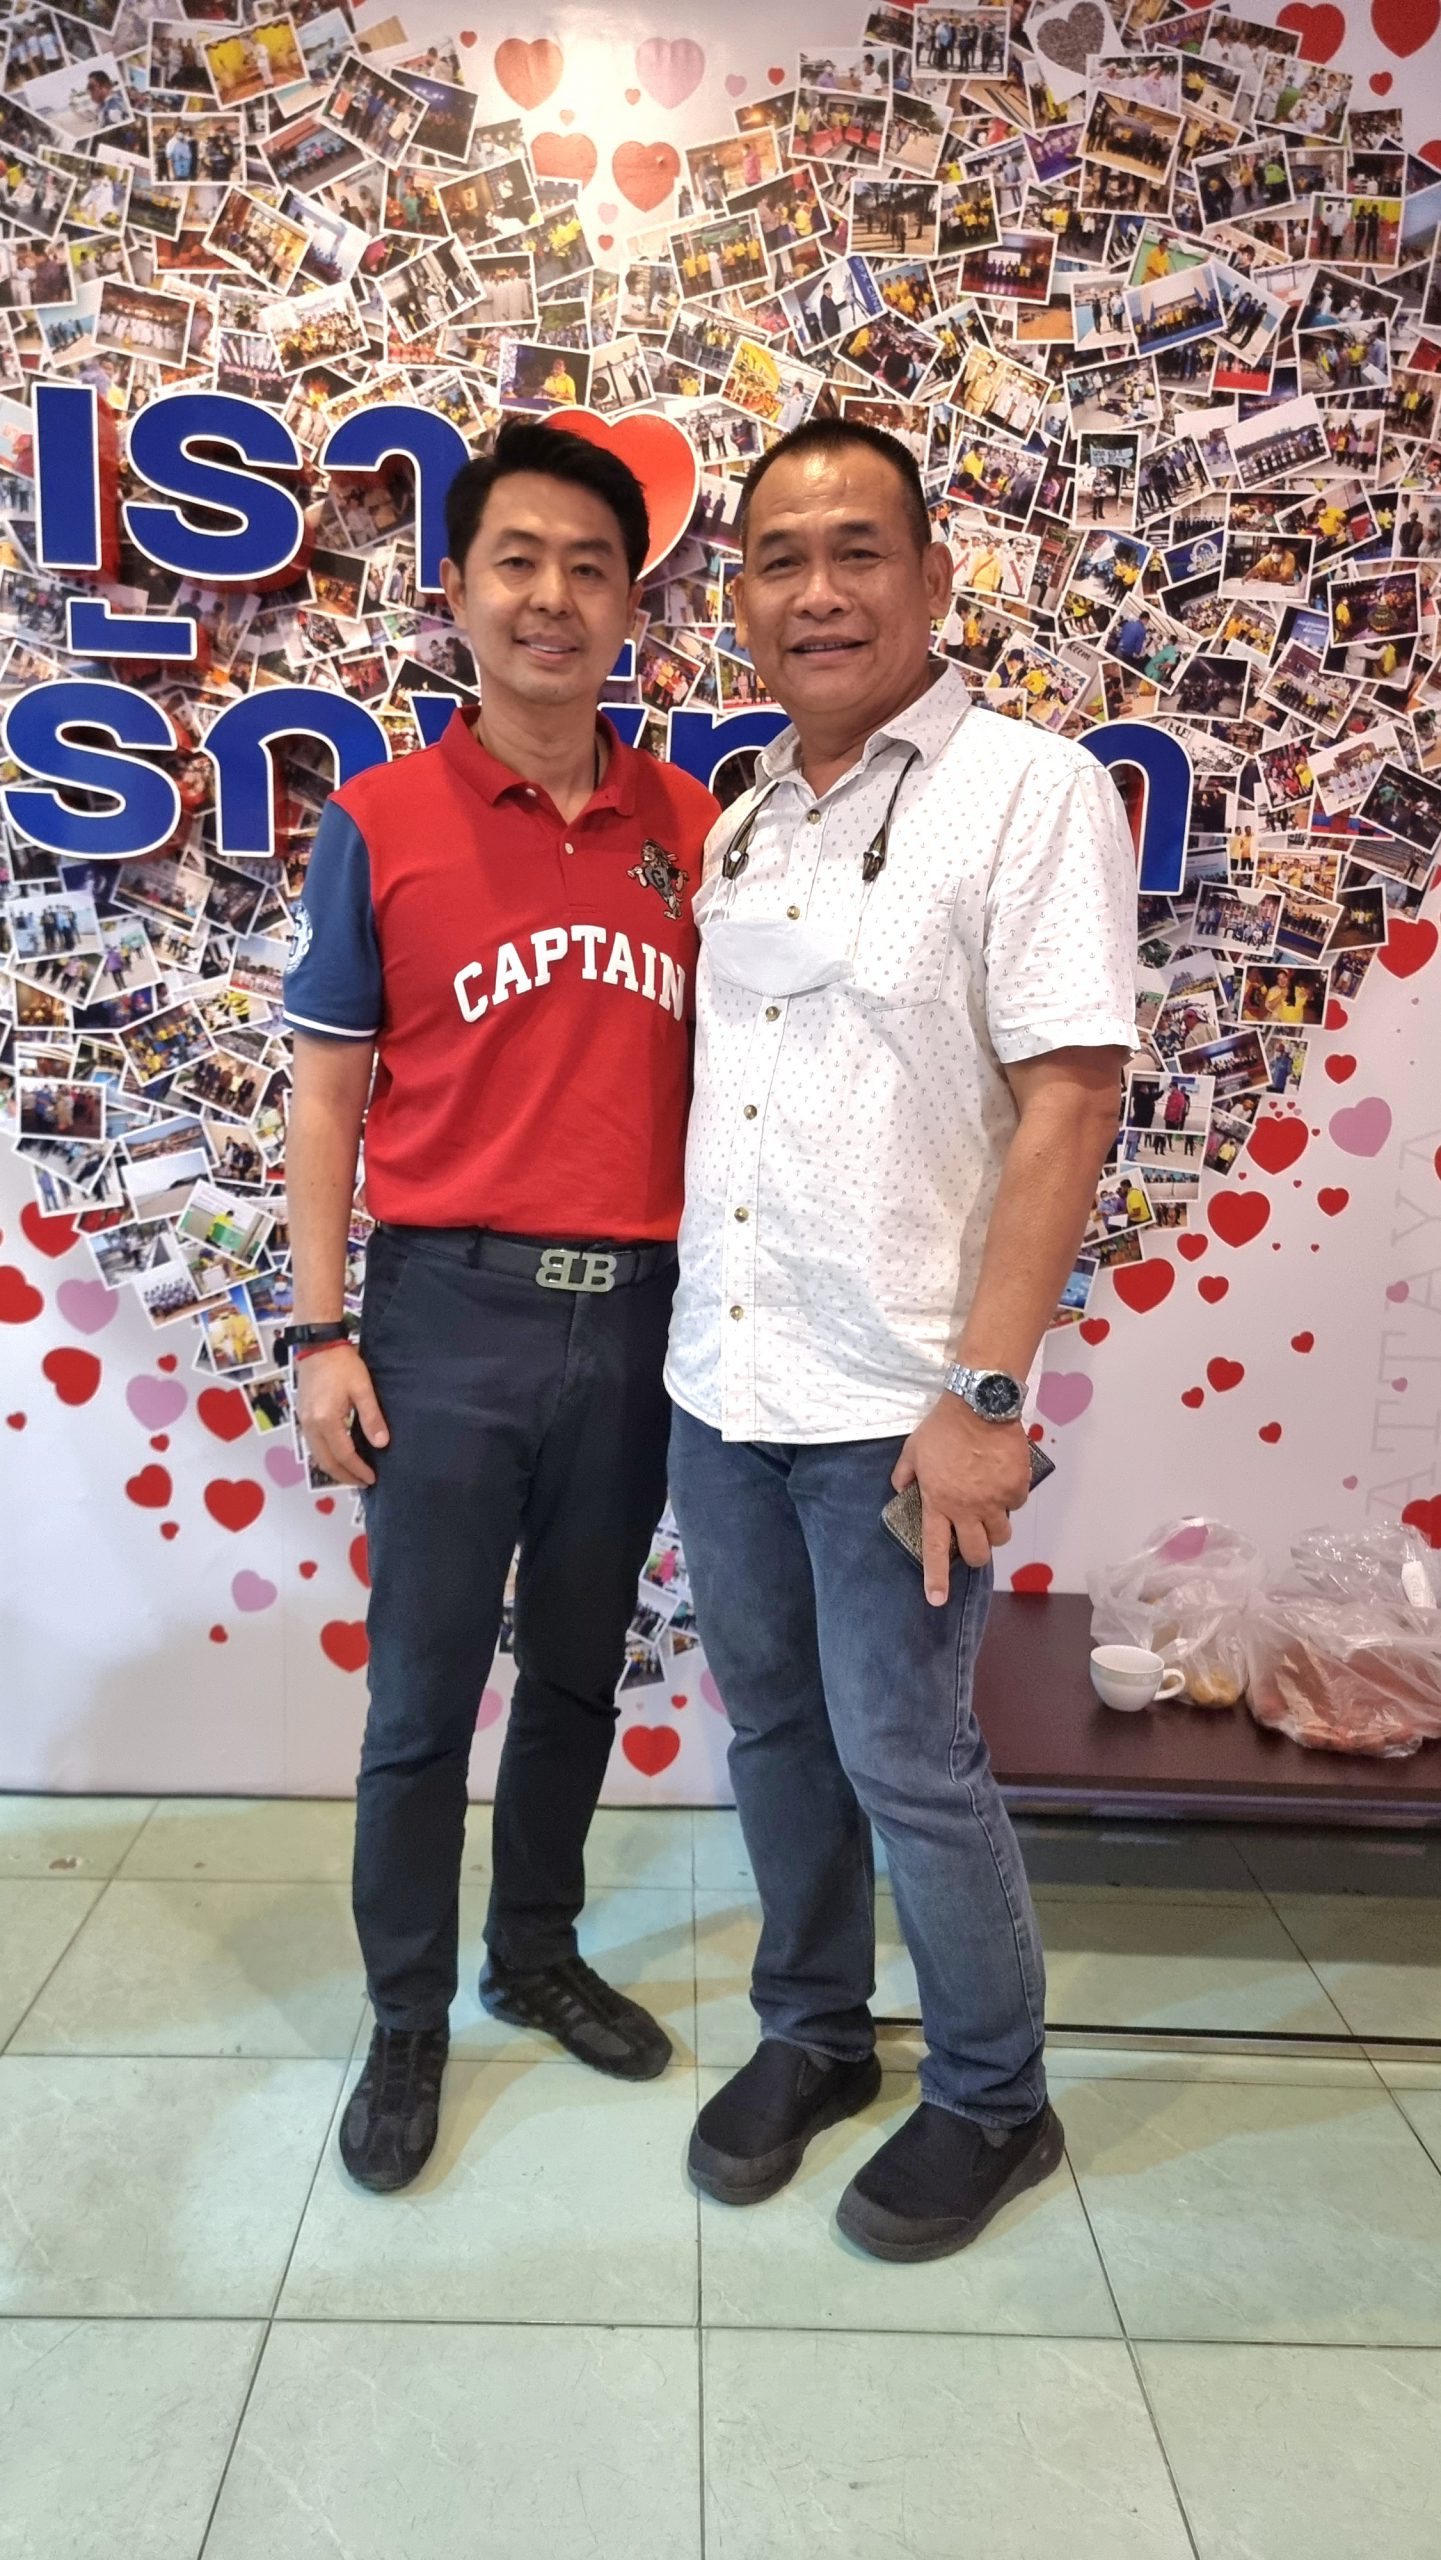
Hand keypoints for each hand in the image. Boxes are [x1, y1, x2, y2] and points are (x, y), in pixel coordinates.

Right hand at [297, 1345, 389, 1488]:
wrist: (317, 1345)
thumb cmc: (342, 1364)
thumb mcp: (363, 1389)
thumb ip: (372, 1418)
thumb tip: (381, 1444)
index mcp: (326, 1420)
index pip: (343, 1455)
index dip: (358, 1469)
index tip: (371, 1478)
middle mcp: (310, 1425)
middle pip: (325, 1462)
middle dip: (344, 1476)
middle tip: (362, 1483)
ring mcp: (303, 1421)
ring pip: (317, 1455)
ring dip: (334, 1468)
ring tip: (352, 1474)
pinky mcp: (302, 1416)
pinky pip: (312, 1445)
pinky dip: (326, 1456)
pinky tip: (338, 1456)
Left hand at [891, 1397, 1030, 1604]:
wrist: (979, 1406)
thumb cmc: (943, 1428)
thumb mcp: (913, 1449)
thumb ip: (904, 1474)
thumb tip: (899, 1488)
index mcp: (938, 1502)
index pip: (935, 1548)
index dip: (936, 1578)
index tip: (936, 1600)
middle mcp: (967, 1509)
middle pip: (977, 1552)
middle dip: (976, 1553)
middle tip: (974, 1540)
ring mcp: (994, 1501)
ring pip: (1001, 1534)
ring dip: (996, 1528)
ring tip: (989, 1508)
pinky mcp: (1016, 1487)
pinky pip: (1017, 1504)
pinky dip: (1011, 1498)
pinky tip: (1003, 1480)